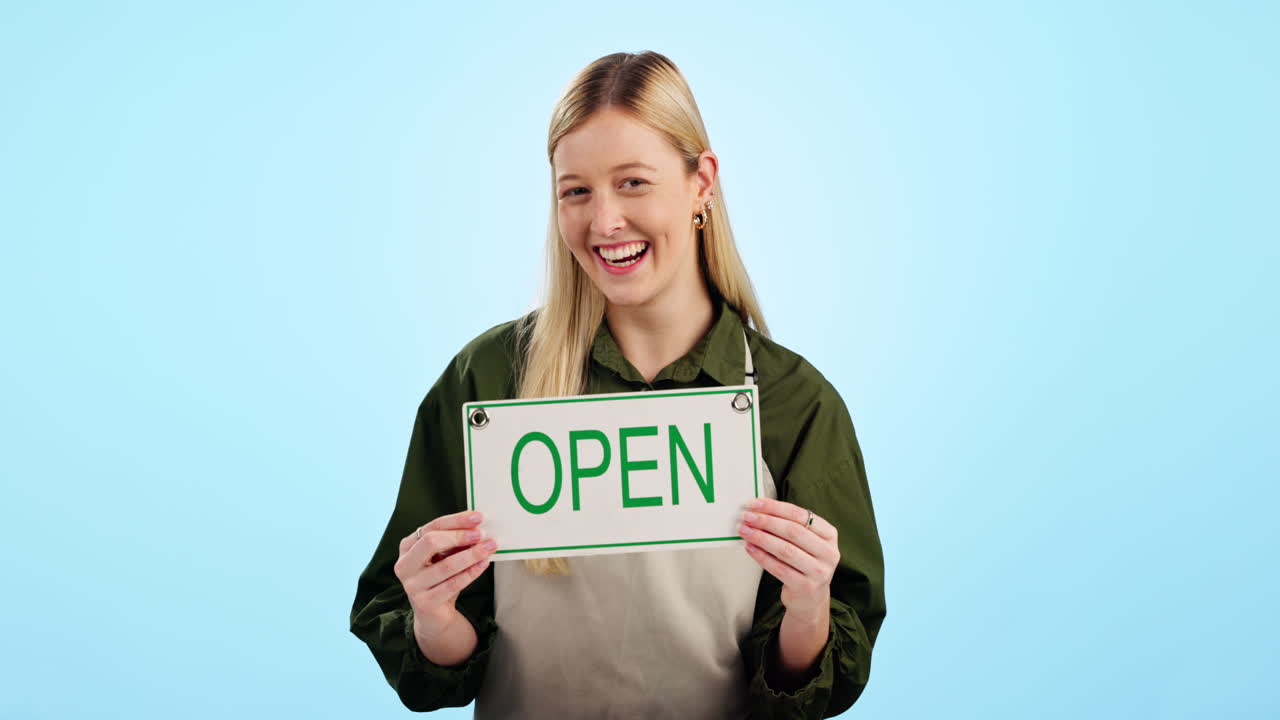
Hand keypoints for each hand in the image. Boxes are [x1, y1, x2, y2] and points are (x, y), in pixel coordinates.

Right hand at [394, 510, 497, 639]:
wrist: (434, 614)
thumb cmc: (440, 579)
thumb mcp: (444, 556)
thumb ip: (454, 542)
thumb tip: (477, 527)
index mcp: (407, 547)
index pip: (432, 527)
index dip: (456, 520)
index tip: (477, 517)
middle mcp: (404, 565)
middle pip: (431, 542)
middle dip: (459, 536)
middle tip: (481, 534)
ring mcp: (412, 585)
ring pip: (446, 565)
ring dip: (471, 554)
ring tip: (489, 548)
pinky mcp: (424, 602)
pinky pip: (452, 584)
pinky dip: (471, 572)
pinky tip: (483, 564)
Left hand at [738, 498, 838, 621]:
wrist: (810, 597)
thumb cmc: (804, 562)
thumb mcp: (806, 542)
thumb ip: (790, 525)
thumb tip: (759, 510)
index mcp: (830, 535)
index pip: (801, 515)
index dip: (775, 508)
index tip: (755, 503)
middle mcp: (828, 552)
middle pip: (793, 531)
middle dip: (766, 522)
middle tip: (748, 517)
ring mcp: (818, 571)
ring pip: (784, 550)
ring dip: (761, 538)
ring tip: (745, 531)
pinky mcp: (805, 586)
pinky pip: (778, 568)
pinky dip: (761, 556)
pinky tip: (750, 548)